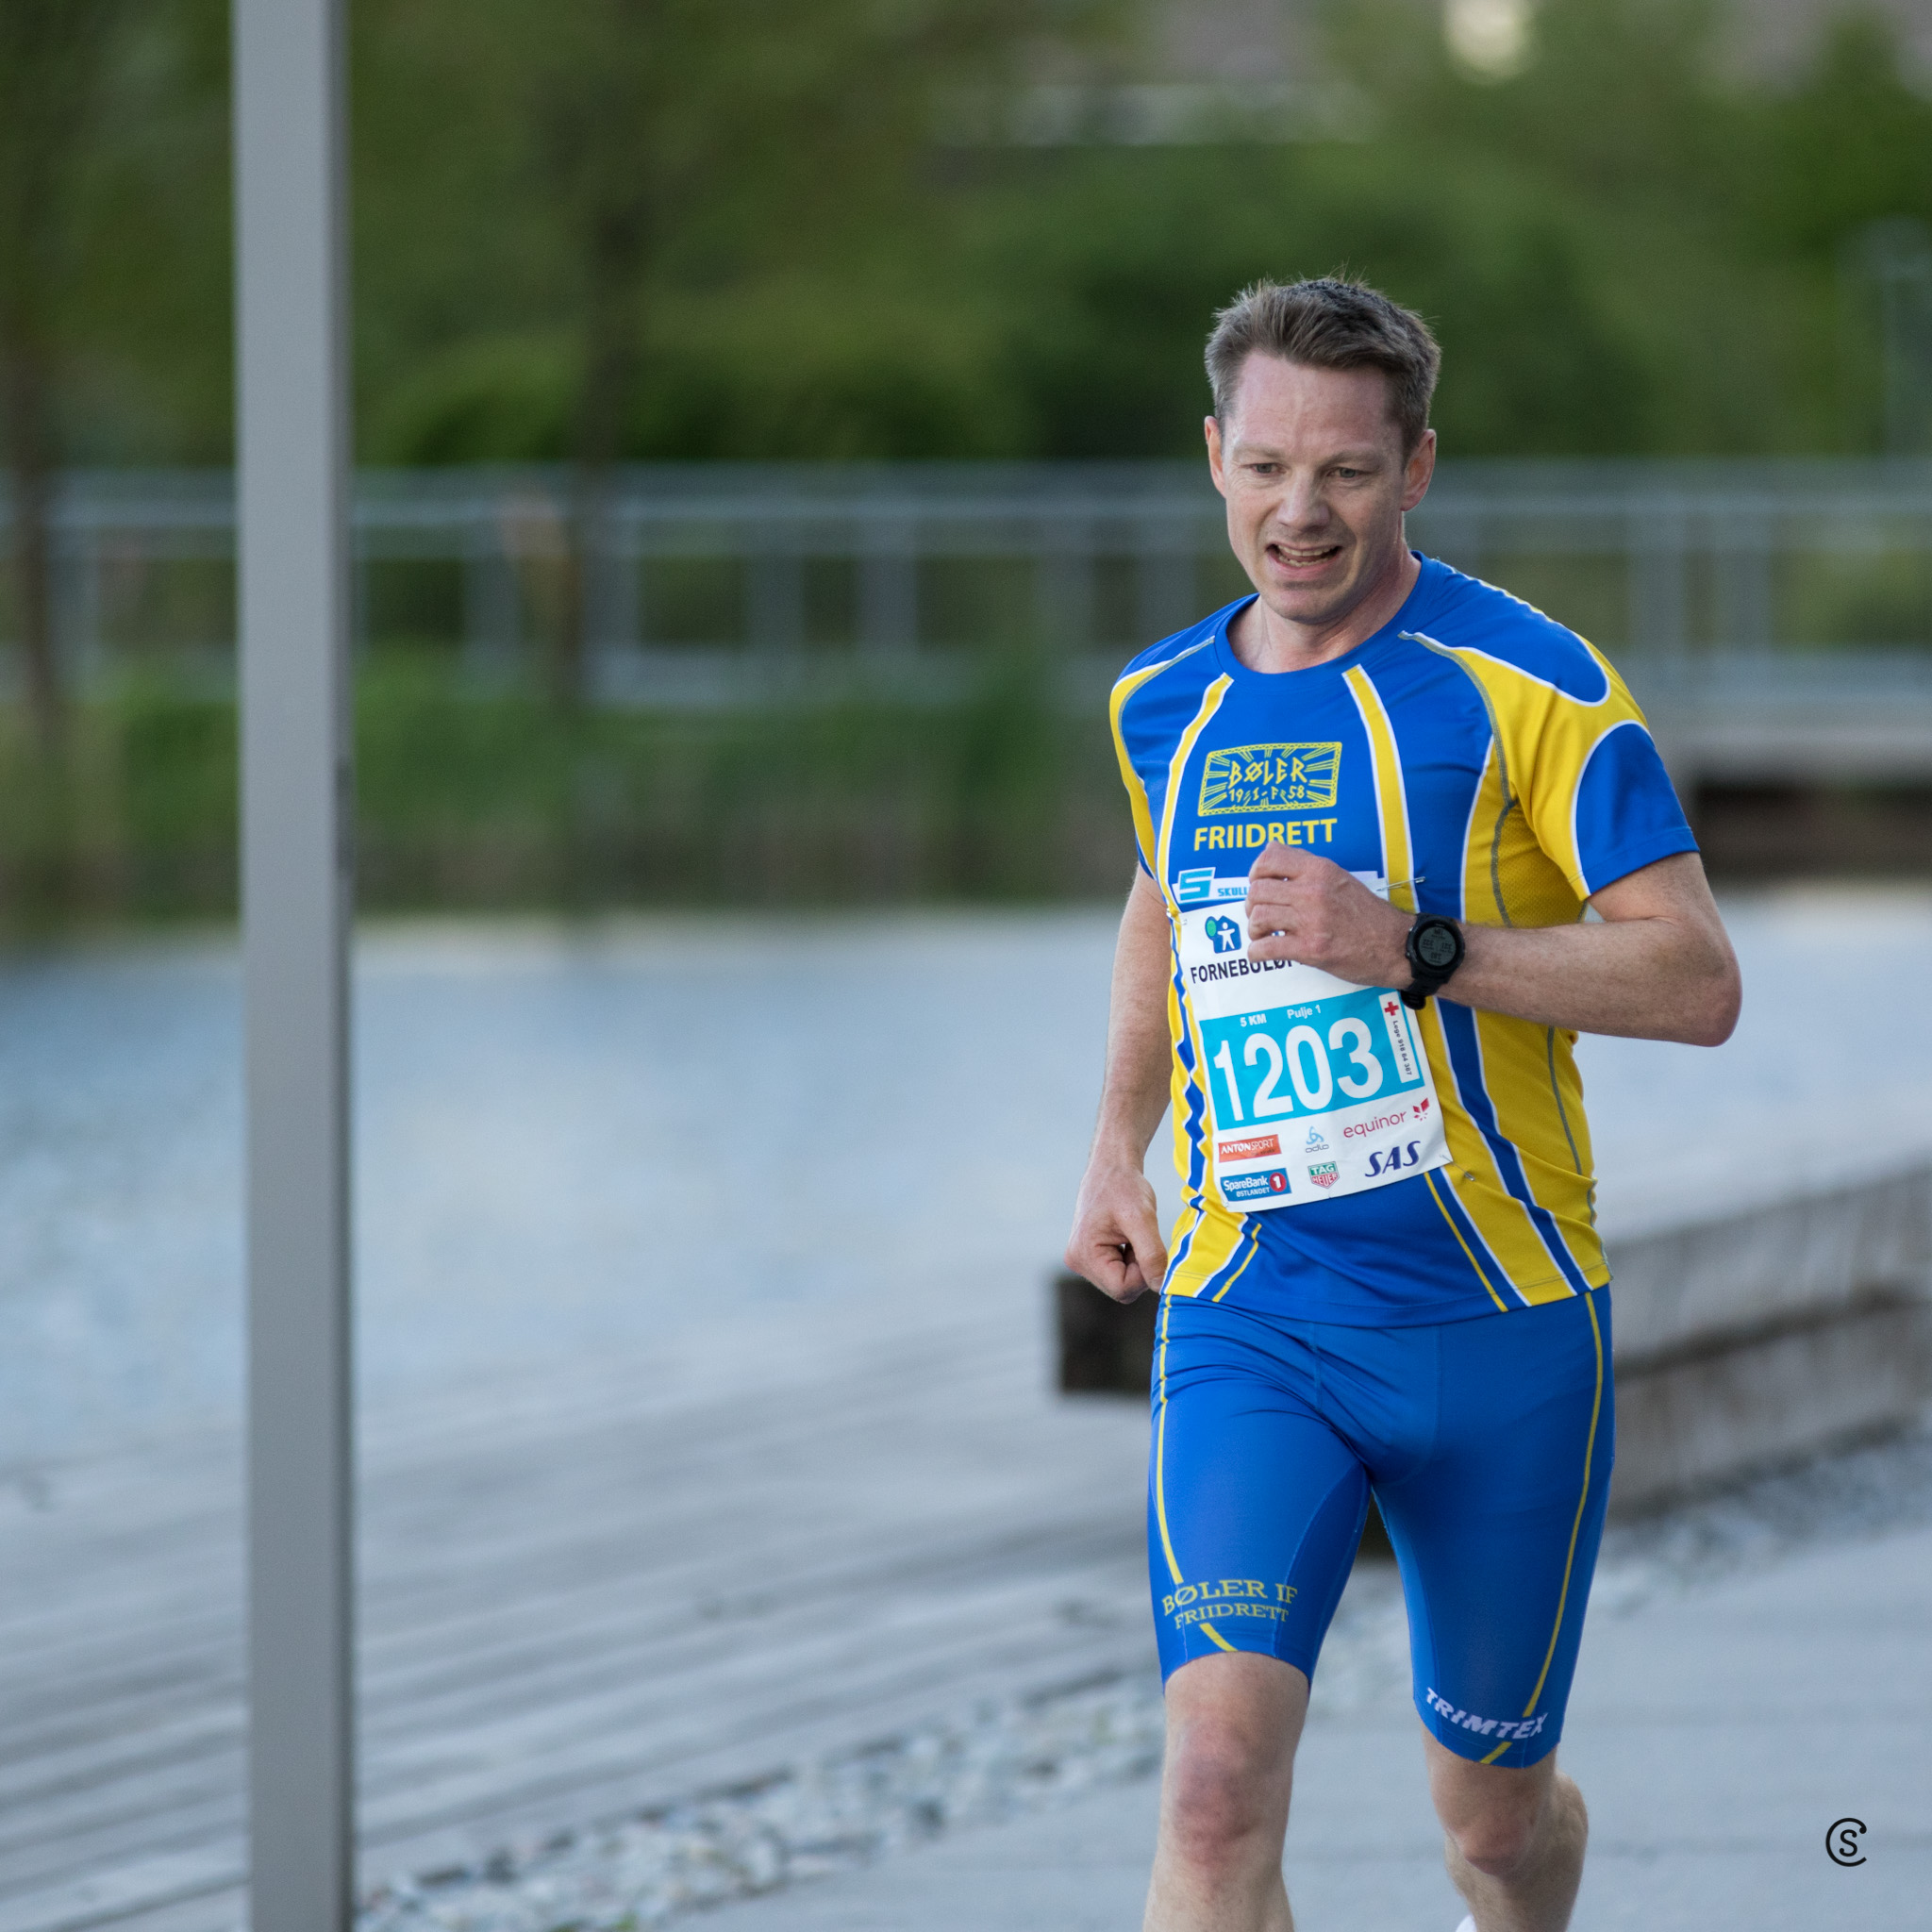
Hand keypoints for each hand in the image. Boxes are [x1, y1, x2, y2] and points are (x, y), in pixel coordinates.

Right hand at [1065, 1157, 1167, 1303]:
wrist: (1112, 1167)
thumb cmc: (1124, 1186)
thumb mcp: (1142, 1219)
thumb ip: (1152, 1255)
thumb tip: (1161, 1287)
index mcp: (1083, 1255)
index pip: (1122, 1288)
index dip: (1144, 1273)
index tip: (1147, 1243)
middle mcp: (1078, 1262)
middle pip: (1121, 1288)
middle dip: (1140, 1267)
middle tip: (1140, 1237)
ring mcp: (1083, 1260)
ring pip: (1122, 1281)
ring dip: (1136, 1263)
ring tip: (1133, 1233)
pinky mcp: (1091, 1256)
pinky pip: (1119, 1271)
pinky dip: (1131, 1258)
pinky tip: (1128, 1236)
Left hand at [1246, 846, 1410, 986]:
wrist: (1396, 945)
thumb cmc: (1368, 914)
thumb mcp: (1340, 878)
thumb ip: (1306, 866)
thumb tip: (1271, 851)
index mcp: (1320, 870)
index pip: (1270, 858)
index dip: (1255, 872)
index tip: (1258, 884)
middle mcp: (1313, 891)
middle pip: (1257, 891)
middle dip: (1251, 905)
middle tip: (1260, 915)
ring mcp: (1311, 921)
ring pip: (1258, 917)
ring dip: (1254, 929)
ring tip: (1263, 934)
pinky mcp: (1311, 949)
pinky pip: (1266, 949)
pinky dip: (1256, 953)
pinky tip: (1261, 953)